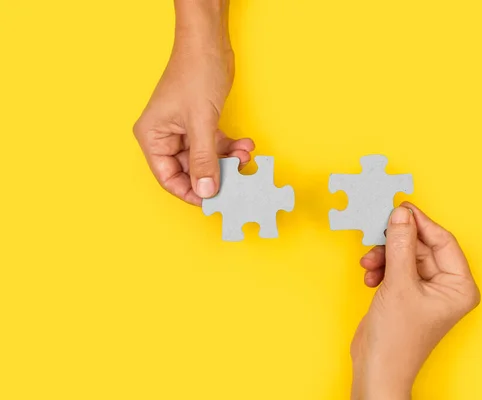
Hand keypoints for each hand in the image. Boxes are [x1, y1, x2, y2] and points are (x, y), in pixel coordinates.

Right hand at [133, 3, 253, 205]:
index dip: (191, 192)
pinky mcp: (201, 124)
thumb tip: (206, 192)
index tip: (214, 201)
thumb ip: (204, 160)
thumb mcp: (201, 123)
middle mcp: (166, 136)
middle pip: (190, 170)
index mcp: (153, 137)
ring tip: (246, 157)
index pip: (169, 178)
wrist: (209, 43)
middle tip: (238, 178)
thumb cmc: (195, 73)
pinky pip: (216, 145)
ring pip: (206, 159)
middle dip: (216, 174)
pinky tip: (246, 145)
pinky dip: (231, 148)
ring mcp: (184, 131)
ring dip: (228, 161)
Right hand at [352, 203, 479, 398]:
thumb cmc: (397, 340)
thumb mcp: (399, 284)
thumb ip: (400, 244)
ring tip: (369, 264)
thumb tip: (401, 214)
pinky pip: (396, 267)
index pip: (443, 241)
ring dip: (384, 256)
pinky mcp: (408, 293)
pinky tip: (370, 277)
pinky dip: (381, 268)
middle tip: (378, 233)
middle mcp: (447, 286)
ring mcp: (426, 290)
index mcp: (460, 286)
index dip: (421, 223)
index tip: (400, 209)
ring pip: (405, 255)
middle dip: (396, 243)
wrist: (376, 369)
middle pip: (422, 246)